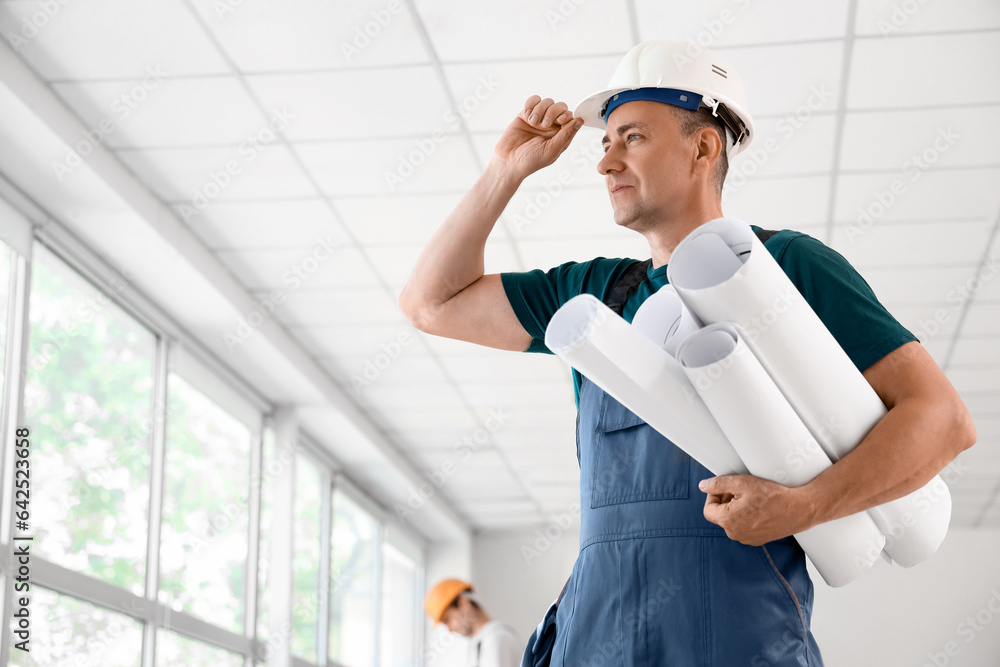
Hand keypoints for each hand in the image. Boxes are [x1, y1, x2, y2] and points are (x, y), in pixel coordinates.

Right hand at [491, 95, 584, 179]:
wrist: (508, 161)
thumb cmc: (530, 161)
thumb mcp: (551, 150)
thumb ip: (566, 135)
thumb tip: (580, 121)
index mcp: (561, 135)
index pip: (570, 117)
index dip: (566, 115)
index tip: (559, 121)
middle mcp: (552, 126)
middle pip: (560, 106)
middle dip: (552, 112)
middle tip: (544, 124)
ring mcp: (539, 119)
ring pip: (547, 102)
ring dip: (540, 110)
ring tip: (532, 122)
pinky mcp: (526, 114)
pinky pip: (534, 100)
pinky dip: (530, 104)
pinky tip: (526, 116)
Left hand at [700, 474, 816, 545]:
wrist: (800, 509)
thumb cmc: (773, 496)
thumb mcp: (742, 483)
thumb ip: (718, 484)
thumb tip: (703, 486)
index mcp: (728, 521)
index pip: (708, 509)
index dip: (713, 495)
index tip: (724, 488)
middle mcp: (735, 534)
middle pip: (720, 515)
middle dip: (726, 500)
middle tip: (740, 490)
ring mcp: (747, 539)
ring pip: (732, 521)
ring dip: (736, 508)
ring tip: (751, 498)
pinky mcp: (757, 540)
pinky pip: (744, 527)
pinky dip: (747, 516)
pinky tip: (759, 507)